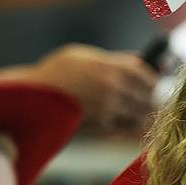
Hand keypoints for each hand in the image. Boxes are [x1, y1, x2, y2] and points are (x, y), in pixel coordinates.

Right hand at [0, 44, 156, 134]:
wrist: (33, 96)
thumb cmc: (56, 74)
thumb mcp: (83, 56)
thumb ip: (111, 60)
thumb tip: (139, 61)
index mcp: (108, 64)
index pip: (144, 72)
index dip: (152, 80)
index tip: (153, 85)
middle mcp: (111, 83)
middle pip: (146, 95)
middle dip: (149, 100)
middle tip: (149, 104)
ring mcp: (107, 105)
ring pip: (139, 113)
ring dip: (140, 116)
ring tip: (138, 117)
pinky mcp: (100, 123)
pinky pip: (123, 128)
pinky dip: (126, 128)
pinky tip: (121, 126)